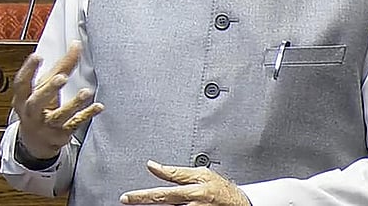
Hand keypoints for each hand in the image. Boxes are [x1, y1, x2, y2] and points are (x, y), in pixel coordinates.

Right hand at [11, 41, 103, 158]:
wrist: (36, 141)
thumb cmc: (40, 107)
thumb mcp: (45, 86)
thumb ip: (61, 66)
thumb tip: (76, 44)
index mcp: (23, 99)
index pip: (21, 84)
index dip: (28, 70)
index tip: (37, 56)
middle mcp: (32, 113)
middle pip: (37, 101)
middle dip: (49, 89)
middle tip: (62, 77)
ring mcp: (46, 126)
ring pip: (59, 116)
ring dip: (73, 104)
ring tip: (86, 92)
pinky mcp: (61, 134)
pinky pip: (74, 124)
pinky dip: (86, 115)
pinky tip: (98, 107)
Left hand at [119, 160, 250, 205]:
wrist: (240, 204)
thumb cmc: (221, 189)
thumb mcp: (201, 174)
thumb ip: (176, 172)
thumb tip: (152, 166)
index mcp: (194, 189)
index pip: (163, 190)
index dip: (143, 194)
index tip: (127, 196)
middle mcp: (194, 203)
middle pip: (164, 202)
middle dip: (143, 201)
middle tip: (128, 200)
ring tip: (148, 203)